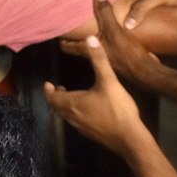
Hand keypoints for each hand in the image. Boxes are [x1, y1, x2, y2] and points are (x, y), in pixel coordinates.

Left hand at [45, 1, 152, 156]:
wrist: (129, 138)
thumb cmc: (117, 108)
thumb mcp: (109, 80)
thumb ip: (99, 60)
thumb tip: (90, 39)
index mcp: (74, 103)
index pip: (53, 98)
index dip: (48, 91)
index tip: (47, 84)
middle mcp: (74, 117)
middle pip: (58, 108)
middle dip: (56, 98)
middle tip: (57, 89)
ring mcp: (82, 128)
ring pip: (67, 116)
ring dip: (65, 106)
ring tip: (71, 98)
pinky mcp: (91, 134)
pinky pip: (77, 123)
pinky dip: (75, 114)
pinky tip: (88, 111)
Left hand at [60, 0, 164, 87]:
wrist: (146, 73)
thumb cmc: (127, 54)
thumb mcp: (114, 29)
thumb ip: (105, 13)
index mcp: (87, 50)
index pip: (66, 46)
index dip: (61, 37)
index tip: (60, 27)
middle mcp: (93, 58)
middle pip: (77, 48)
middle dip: (74, 38)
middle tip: (73, 25)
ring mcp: (105, 61)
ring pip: (91, 49)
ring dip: (90, 40)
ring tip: (91, 28)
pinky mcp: (116, 63)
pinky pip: (105, 51)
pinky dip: (103, 43)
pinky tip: (111, 36)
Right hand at [122, 0, 176, 28]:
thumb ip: (140, 9)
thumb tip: (126, 25)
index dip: (118, 4)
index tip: (111, 17)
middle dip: (127, 10)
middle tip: (119, 25)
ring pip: (144, 4)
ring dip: (139, 14)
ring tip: (131, 27)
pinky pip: (155, 8)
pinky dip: (149, 15)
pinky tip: (148, 24)